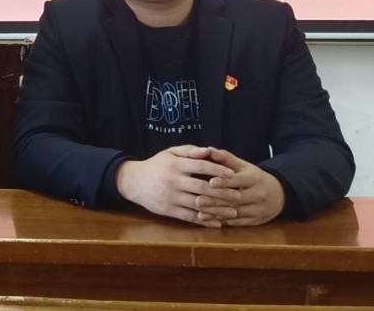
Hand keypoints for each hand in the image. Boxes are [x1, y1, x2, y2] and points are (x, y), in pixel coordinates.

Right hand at [114, 144, 238, 227]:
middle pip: (203, 188)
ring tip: (234, 212)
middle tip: (239, 195)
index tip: (233, 175)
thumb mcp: (170, 152)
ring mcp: (171, 197)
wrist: (134, 182)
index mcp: (175, 165)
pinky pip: (190, 217)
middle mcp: (174, 181)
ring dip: (218, 209)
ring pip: (198, 205)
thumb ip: (189, 150)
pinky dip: (205, 221)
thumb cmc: (156, 165)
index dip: (218, 170)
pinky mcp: (169, 211)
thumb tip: (209, 150)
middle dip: (223, 192)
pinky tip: (218, 223)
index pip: (201, 167)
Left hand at [204, 148, 285, 225]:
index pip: (238, 181)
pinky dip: (223, 221)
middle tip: (198, 200)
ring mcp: (258, 209)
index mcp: (254, 178)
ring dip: (217, 213)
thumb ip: (226, 158)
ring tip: (200, 213)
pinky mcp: (256, 221)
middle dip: (216, 200)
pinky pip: (238, 223)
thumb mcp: (244, 166)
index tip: (210, 182)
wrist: (278, 194)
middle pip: (236, 199)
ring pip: (236, 213)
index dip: (224, 182)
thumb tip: (209, 149)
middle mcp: (258, 194)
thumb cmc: (254, 177)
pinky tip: (210, 221)